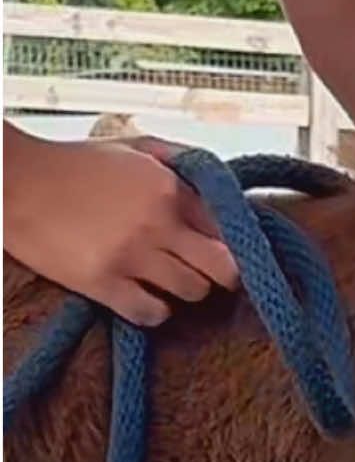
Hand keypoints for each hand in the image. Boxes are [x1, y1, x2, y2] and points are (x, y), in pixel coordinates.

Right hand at [4, 128, 239, 325]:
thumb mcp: (130, 148)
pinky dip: (155, 312)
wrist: (14, 183)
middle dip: (220, 274)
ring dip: (184, 291)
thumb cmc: (72, 165)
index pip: (227, 227)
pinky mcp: (102, 283)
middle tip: (203, 272)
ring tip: (164, 280)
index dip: (225, 240)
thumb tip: (216, 184)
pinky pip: (152, 313)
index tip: (216, 247)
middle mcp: (157, 222)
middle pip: (223, 268)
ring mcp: (130, 255)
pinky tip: (143, 299)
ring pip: (192, 292)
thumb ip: (176, 161)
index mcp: (167, 187)